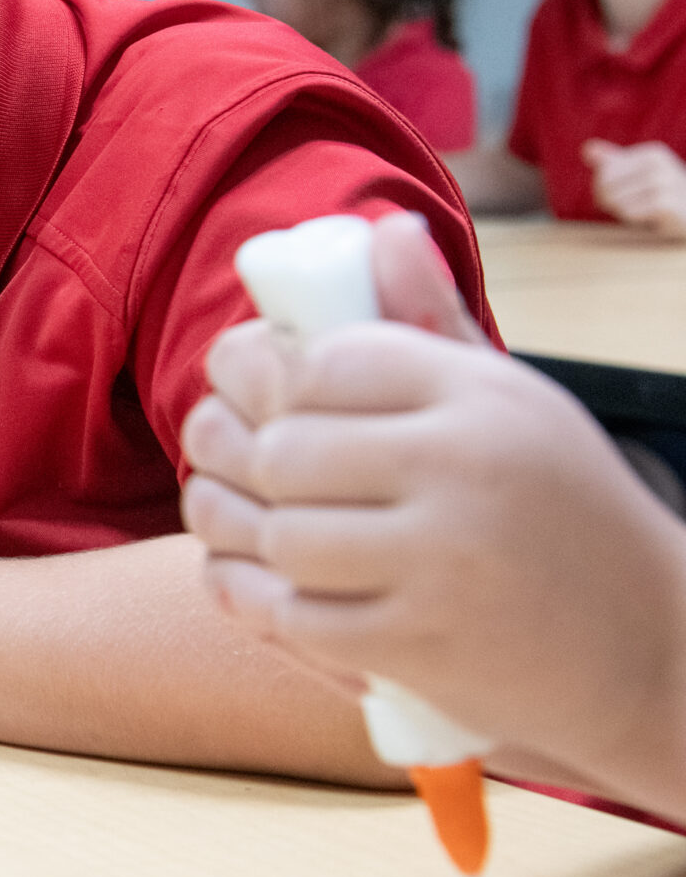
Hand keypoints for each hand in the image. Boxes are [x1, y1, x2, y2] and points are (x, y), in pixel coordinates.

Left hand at [180, 212, 685, 788]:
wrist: (648, 642)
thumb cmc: (555, 505)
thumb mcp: (510, 401)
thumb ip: (432, 321)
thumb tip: (381, 229)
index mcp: (479, 394)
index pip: (321, 360)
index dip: (263, 372)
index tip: (255, 386)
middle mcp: (463, 468)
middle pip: (282, 449)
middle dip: (238, 454)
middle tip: (232, 457)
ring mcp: (443, 563)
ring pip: (278, 535)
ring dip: (245, 533)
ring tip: (248, 520)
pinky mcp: (422, 647)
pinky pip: (294, 617)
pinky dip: (265, 603)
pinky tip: (271, 584)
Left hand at [583, 139, 685, 237]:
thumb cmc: (666, 196)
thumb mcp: (641, 175)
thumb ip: (614, 162)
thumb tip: (587, 147)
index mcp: (651, 153)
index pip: (603, 174)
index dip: (607, 191)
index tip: (632, 193)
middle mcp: (659, 164)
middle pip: (605, 188)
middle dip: (614, 202)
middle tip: (639, 205)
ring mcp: (665, 182)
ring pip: (615, 202)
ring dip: (626, 212)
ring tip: (648, 210)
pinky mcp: (666, 204)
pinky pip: (629, 214)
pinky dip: (636, 220)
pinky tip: (654, 218)